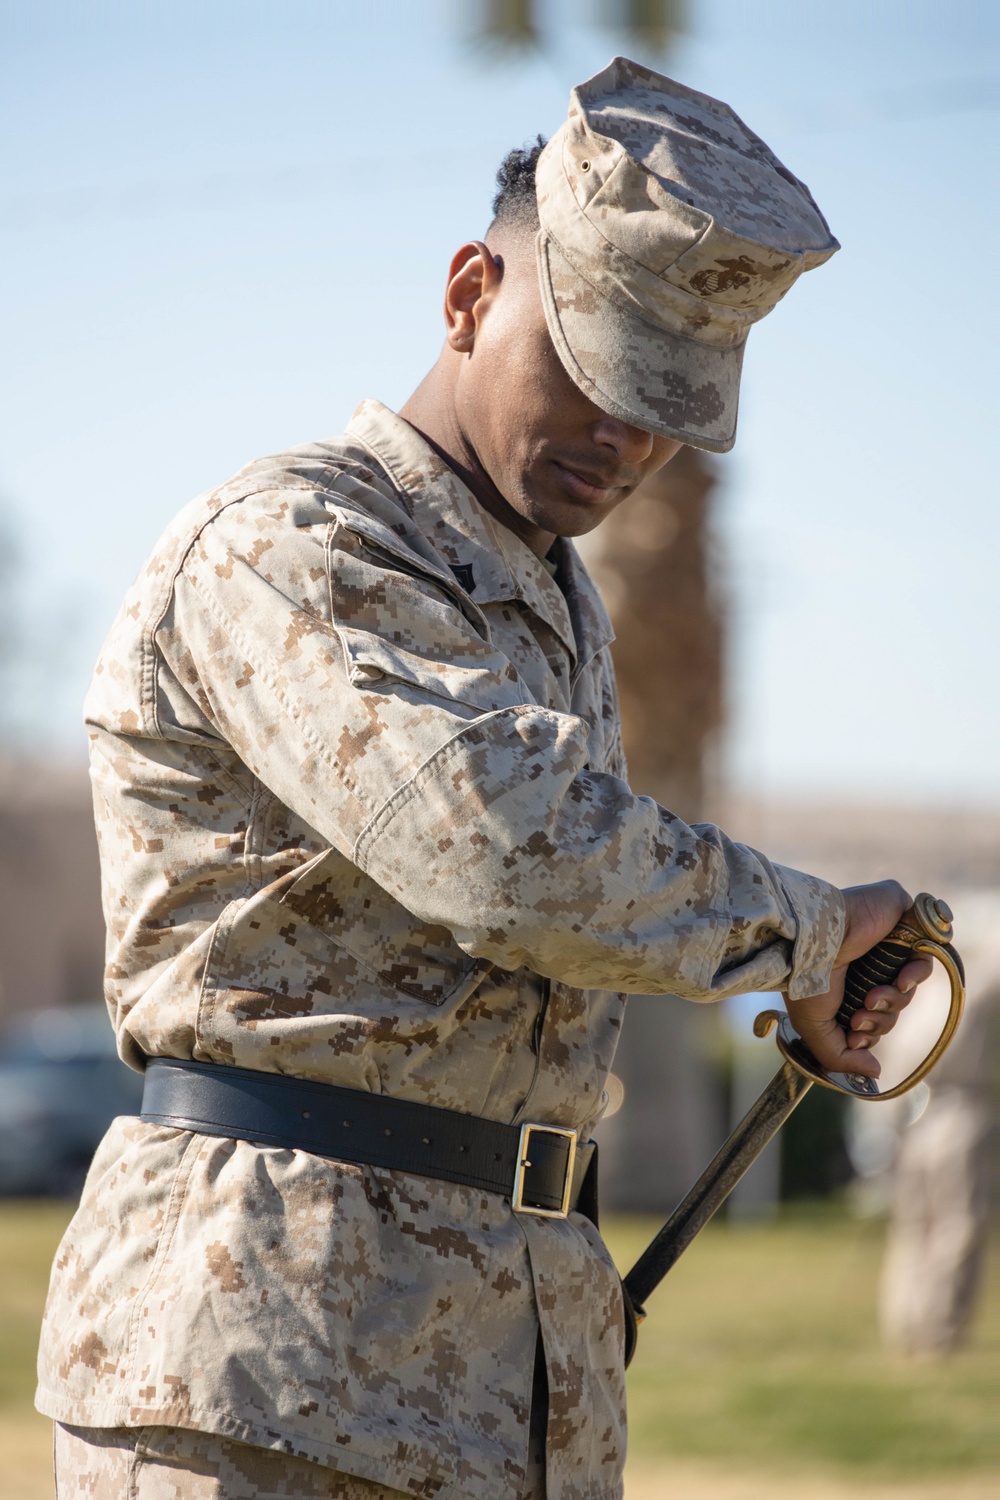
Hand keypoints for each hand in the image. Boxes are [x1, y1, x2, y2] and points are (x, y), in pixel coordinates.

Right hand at [789, 881, 932, 1077]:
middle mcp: (866, 965)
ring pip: (908, 987)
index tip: (855, 1035)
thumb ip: (840, 1057)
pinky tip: (900, 980)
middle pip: (892, 1005)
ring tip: (873, 998)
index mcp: (845, 984)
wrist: (808, 941)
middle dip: (880, 1020)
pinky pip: (926, 958)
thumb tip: (875, 1071)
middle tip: (861, 1015)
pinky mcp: (903, 925)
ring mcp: (885, 944)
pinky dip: (916, 976)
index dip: (870, 1032)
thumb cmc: (803, 979)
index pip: (874, 1016)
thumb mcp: (815, 1030)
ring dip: (894, 1001)